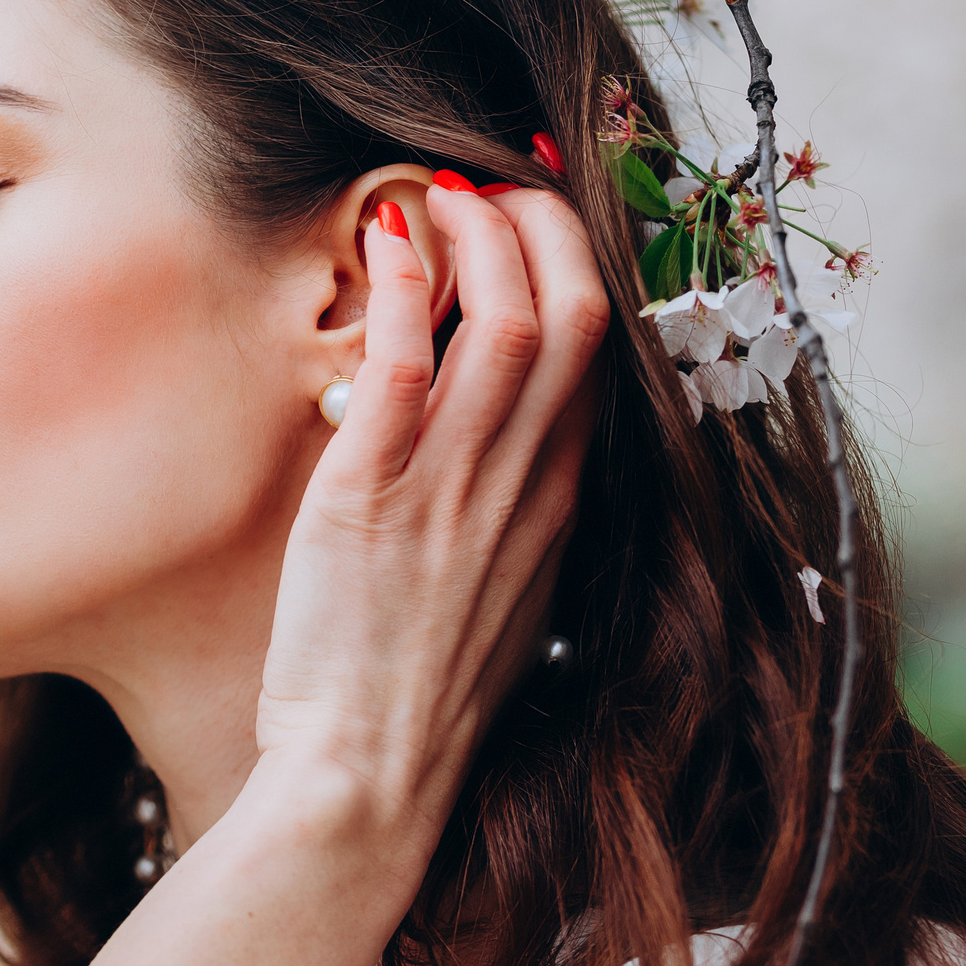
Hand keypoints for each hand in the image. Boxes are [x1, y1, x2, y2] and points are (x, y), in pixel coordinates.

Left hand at [81, 185, 611, 965]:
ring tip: (434, 187)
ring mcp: (453, 494)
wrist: (365, 787)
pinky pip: (403, 373)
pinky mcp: (371, 504)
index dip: (577, 262)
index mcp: (557, 505)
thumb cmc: (414, 698)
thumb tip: (492, 444)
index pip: (600, 353)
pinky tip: (384, 237)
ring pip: (505, 324)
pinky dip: (401, 292)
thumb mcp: (493, 595)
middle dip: (541, 224)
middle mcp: (522, 488)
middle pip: (573, 315)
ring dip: (475, 236)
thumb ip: (504, 511)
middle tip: (491, 178)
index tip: (541, 210)